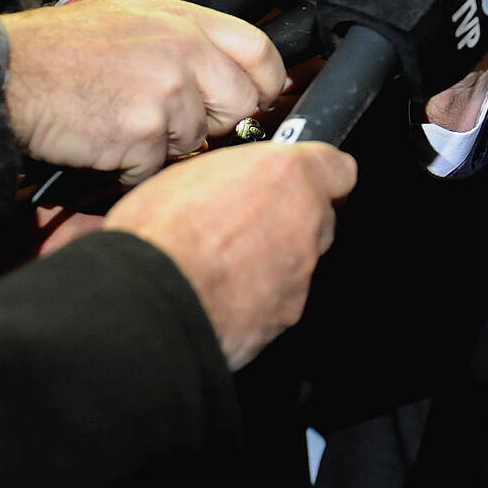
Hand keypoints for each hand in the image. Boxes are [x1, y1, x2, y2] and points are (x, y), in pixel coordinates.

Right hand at [2, 0, 285, 183]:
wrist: (7, 75)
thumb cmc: (62, 50)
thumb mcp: (133, 18)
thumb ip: (186, 40)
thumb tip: (232, 74)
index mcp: (185, 18)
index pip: (261, 52)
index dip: (264, 84)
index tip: (255, 99)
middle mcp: (184, 50)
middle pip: (241, 104)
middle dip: (213, 121)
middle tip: (168, 118)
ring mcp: (167, 92)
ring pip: (196, 141)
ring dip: (161, 144)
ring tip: (118, 119)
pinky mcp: (144, 133)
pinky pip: (156, 167)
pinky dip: (129, 166)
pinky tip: (102, 139)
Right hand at [106, 141, 356, 369]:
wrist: (149, 299)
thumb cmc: (160, 231)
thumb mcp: (191, 174)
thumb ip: (237, 175)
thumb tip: (239, 182)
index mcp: (288, 175)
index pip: (337, 169)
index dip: (318, 175)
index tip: (298, 180)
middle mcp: (306, 224)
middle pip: (318, 220)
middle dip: (289, 222)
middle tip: (243, 225)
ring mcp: (301, 275)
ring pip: (298, 264)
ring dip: (270, 263)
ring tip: (219, 267)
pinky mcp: (286, 318)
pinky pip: (278, 303)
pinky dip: (256, 301)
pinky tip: (218, 297)